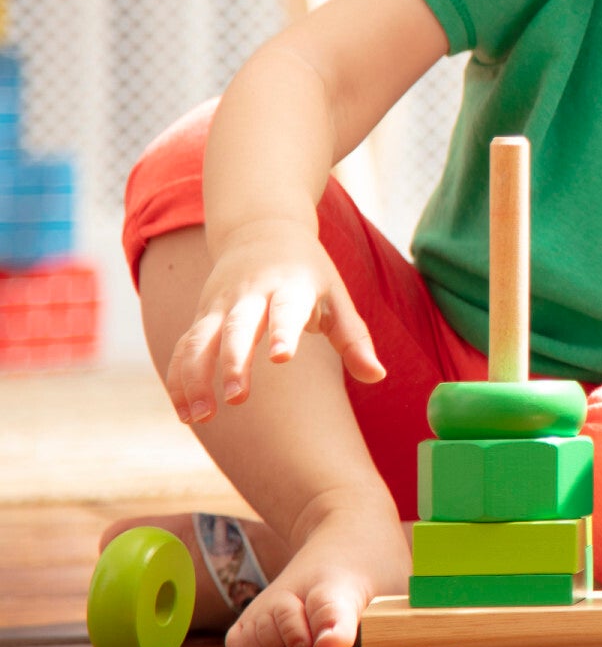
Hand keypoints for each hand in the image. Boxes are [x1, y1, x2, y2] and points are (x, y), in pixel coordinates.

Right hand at [167, 220, 385, 422]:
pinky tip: (184, 412)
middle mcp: (251, 293)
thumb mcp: (336, 297)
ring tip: (200, 417)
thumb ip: (354, 338)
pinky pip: (183, 346)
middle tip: (237, 399)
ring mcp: (221, 304)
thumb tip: (378, 377)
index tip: (281, 359)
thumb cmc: (308, 272)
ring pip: (200, 338)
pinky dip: (178, 378)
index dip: (283, 331)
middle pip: (238, 326)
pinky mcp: (202, 315)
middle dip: (234, 361)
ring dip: (195, 377)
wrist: (263, 229)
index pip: (287, 308)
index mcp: (291, 286)